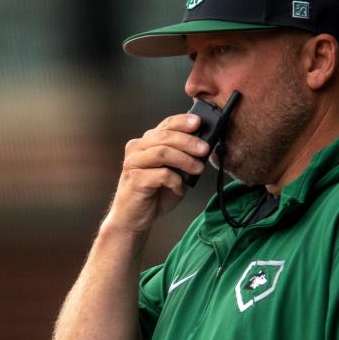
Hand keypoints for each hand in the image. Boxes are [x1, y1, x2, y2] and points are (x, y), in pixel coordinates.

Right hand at [106, 114, 210, 233]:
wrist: (133, 218)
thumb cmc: (154, 193)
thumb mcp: (173, 171)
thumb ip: (182, 158)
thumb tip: (203, 148)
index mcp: (146, 143)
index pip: (165, 125)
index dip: (182, 121)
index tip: (198, 122)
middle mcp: (137, 149)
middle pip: (165, 137)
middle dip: (188, 141)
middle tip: (204, 149)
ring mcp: (134, 163)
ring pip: (162, 152)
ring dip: (185, 160)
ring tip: (198, 169)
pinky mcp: (135, 179)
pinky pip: (161, 174)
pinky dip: (176, 181)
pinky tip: (179, 188)